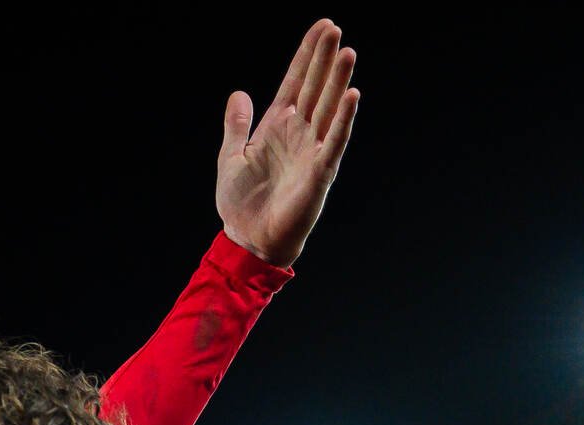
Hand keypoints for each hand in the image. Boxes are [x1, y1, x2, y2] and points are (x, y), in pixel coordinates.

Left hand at [216, 19, 360, 268]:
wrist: (247, 239)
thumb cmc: (242, 203)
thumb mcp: (231, 157)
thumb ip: (237, 125)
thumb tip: (239, 93)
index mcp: (278, 126)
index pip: (296, 82)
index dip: (307, 55)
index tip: (322, 27)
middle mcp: (299, 133)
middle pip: (315, 88)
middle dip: (324, 59)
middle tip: (335, 29)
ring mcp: (312, 150)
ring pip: (328, 108)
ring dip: (337, 81)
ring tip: (347, 52)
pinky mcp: (320, 172)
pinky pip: (334, 141)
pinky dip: (343, 120)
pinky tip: (352, 96)